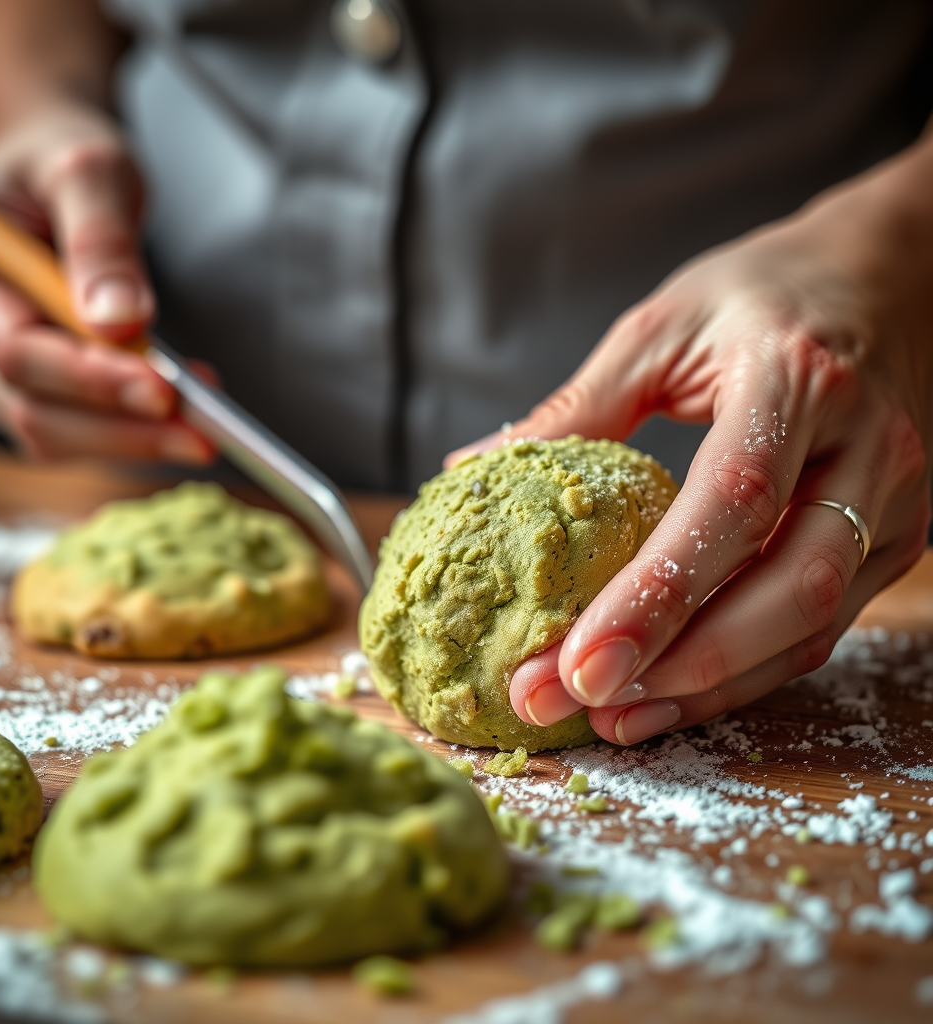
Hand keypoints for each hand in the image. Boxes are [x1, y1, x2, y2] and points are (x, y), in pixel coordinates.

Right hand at [0, 98, 212, 463]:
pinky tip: (181, 417)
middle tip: (203, 430)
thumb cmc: (63, 163)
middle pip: (34, 410)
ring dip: (132, 440)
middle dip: (123, 427)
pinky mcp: (29, 391)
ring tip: (203, 428)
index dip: (92, 379)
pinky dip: (130, 433)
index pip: (19, 351)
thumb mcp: (90, 172)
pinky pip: (75, 434)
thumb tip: (122, 320)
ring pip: (55, 436)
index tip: (164, 390)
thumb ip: (102, 241)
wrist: (56, 175)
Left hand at [450, 134, 932, 745]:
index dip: (655, 595)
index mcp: (798, 380)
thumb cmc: (764, 295)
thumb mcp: (661, 329)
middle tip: (575, 702)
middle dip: (677, 665)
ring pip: (809, 627)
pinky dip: (743, 670)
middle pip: (787, 588)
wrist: (888, 280)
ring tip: (614, 719)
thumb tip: (471, 470)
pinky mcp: (896, 538)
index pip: (731, 505)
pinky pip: (819, 626)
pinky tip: (672, 692)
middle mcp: (867, 451)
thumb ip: (577, 408)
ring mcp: (896, 503)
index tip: (574, 661)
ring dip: (707, 686)